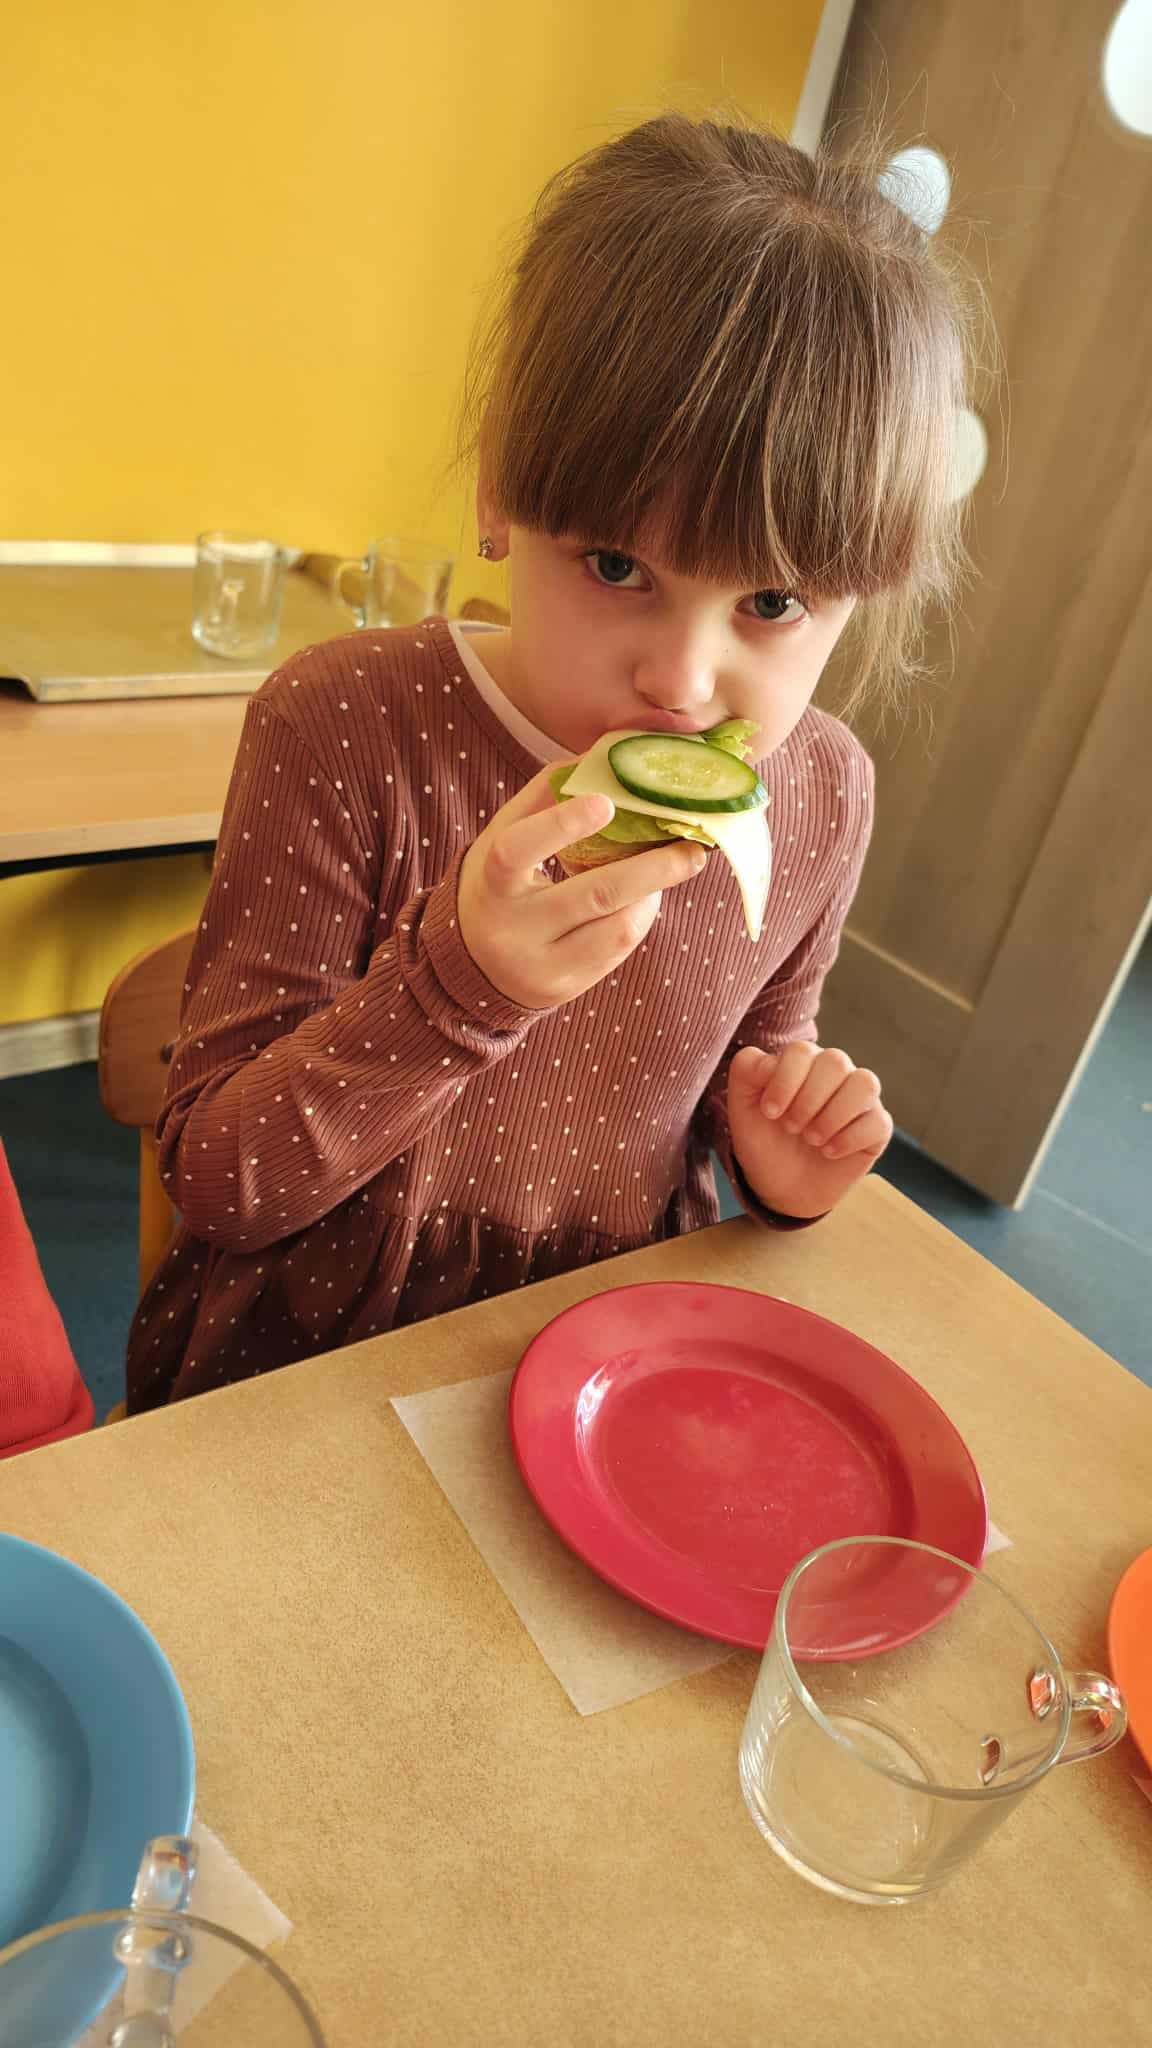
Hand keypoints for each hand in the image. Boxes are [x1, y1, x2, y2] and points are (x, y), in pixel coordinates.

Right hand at [458, 766, 707, 1008]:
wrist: (472, 964)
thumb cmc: (499, 883)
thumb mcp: (503, 836)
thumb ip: (544, 794)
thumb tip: (601, 755)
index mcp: (492, 882)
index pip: (519, 850)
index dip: (562, 824)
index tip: (607, 802)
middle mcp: (512, 929)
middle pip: (594, 895)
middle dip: (653, 869)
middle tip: (694, 847)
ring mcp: (540, 965)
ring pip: (617, 929)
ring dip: (652, 894)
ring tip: (670, 870)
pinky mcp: (564, 988)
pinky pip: (617, 950)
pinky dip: (639, 917)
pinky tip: (645, 899)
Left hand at [727, 1042, 892, 1218]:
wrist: (782, 1188)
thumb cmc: (764, 1141)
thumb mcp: (742, 1107)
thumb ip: (747, 1070)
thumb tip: (771, 1059)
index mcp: (803, 1062)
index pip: (801, 1051)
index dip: (784, 1081)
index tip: (769, 1112)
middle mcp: (836, 1073)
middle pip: (835, 1061)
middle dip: (808, 1100)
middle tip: (791, 1127)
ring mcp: (860, 1099)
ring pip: (865, 1084)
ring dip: (833, 1115)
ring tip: (812, 1139)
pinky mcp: (877, 1127)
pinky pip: (878, 1121)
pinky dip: (849, 1139)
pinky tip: (829, 1152)